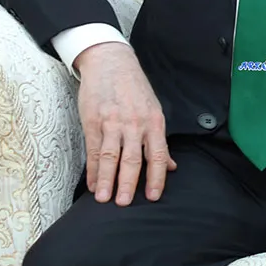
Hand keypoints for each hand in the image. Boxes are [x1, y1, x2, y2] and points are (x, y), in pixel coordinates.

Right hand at [74, 41, 176, 204]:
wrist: (111, 62)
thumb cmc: (134, 89)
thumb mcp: (153, 110)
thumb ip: (159, 140)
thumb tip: (172, 166)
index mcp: (154, 122)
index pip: (158, 154)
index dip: (156, 177)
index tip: (153, 197)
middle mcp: (135, 123)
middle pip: (132, 159)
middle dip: (128, 183)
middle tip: (124, 204)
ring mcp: (113, 122)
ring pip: (111, 156)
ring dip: (107, 180)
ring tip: (104, 199)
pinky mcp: (94, 120)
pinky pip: (94, 149)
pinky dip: (93, 169)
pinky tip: (93, 183)